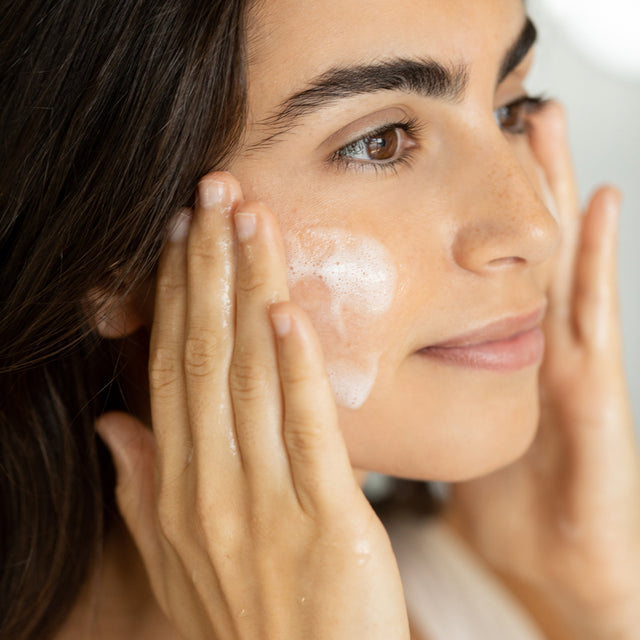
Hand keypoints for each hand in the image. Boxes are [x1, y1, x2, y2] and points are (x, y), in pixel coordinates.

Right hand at [96, 174, 408, 639]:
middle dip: (208, 269)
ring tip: (249, 223)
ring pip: (251, 376)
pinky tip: (288, 311)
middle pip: (205, 354)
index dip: (172, 296)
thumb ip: (143, 488)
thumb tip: (116, 422)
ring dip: (250, 293)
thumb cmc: (247, 618)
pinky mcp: (327, 520)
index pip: (171, 368)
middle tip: (213, 195)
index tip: (178, 237)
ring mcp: (266, 502)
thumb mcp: (177, 559)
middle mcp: (213, 484)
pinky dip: (295, 367)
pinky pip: (305, 430)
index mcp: (182, 485)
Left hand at [446, 102, 639, 638]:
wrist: (544, 568)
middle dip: (503, 184)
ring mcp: (564, 363)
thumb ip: (412, 396)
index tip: (433, 154)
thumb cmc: (490, 505)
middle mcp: (523, 348)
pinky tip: (599, 205)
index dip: (448, 215)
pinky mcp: (596, 393)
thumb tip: (344, 364)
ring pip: (553, 261)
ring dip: (551, 193)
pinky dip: (599, 260)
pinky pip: (596, 316)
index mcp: (481, 358)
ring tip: (542, 122)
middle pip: (504, 251)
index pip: (459, 272)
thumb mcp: (441, 442)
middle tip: (490, 109)